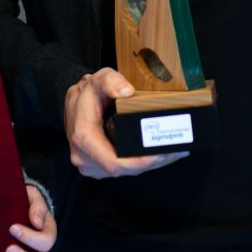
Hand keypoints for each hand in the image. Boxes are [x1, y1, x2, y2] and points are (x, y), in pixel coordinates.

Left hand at [0, 184, 56, 251]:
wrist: (11, 204)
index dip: (31, 238)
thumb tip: (37, 222)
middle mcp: (39, 250)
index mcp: (47, 233)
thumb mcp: (32, 197)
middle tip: (8, 249)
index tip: (12, 228)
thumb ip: (38, 206)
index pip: (46, 241)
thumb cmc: (26, 201)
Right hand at [63, 68, 187, 178]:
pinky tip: (160, 154)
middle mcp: (85, 157)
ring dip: (151, 164)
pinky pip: (124, 170)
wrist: (74, 103)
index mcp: (84, 138)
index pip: (115, 162)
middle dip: (153, 162)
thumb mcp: (98, 79)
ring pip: (127, 172)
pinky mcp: (99, 167)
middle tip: (177, 150)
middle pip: (126, 170)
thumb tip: (126, 91)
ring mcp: (91, 165)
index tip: (161, 153)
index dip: (141, 162)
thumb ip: (111, 81)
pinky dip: (143, 163)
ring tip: (174, 151)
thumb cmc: (88, 94)